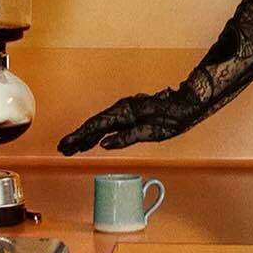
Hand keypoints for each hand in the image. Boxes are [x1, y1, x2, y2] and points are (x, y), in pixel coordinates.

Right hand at [55, 88, 188, 155]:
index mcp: (125, 113)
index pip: (96, 126)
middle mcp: (122, 109)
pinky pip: (110, 123)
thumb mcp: (152, 132)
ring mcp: (126, 110)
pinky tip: (94, 140)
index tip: (66, 145)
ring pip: (101, 124)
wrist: (189, 103)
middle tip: (63, 149)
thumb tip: (104, 144)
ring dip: (86, 136)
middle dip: (78, 137)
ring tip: (73, 148)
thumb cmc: (173, 117)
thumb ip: (126, 138)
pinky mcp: (131, 113)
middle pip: (95, 124)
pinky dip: (99, 132)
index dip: (79, 137)